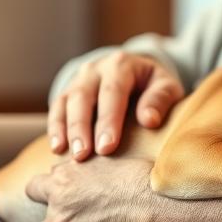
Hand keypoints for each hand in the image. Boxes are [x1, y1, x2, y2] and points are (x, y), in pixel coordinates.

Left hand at [25, 156, 156, 221]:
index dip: (42, 194)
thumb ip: (79, 165)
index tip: (53, 198)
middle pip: (39, 219)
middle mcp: (57, 204)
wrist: (148, 201)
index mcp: (62, 179)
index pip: (34, 188)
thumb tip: (71, 166)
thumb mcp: (102, 159)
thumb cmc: (133, 176)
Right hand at [49, 51, 183, 159]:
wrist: (137, 72)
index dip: (108, 120)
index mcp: (122, 64)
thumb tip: (149, 120)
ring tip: (70, 156)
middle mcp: (96, 69)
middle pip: (83, 96)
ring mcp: (79, 79)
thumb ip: (161, 99)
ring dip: (66, 130)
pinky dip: (55, 128)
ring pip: (66, 102)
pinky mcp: (68, 92)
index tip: (107, 147)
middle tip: (83, 155)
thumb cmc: (154, 85)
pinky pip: (57, 107)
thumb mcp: (166, 86)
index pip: (112, 91)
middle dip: (81, 127)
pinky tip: (57, 148)